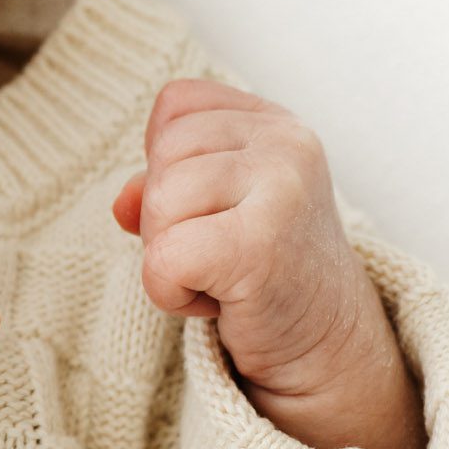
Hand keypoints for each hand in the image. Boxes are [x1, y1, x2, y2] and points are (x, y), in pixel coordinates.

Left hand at [108, 77, 401, 406]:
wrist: (326, 344)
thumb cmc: (264, 271)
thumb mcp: (216, 209)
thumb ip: (163, 185)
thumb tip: (122, 203)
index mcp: (274, 123)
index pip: (176, 104)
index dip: (169, 162)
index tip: (213, 209)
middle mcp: (286, 144)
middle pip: (163, 155)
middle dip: (165, 216)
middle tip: (215, 255)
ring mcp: (282, 189)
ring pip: (159, 203)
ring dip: (168, 256)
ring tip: (218, 277)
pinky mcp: (261, 247)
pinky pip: (164, 258)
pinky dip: (170, 292)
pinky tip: (216, 303)